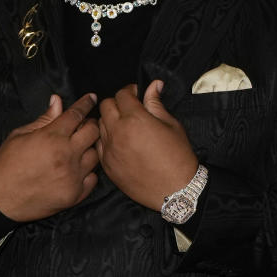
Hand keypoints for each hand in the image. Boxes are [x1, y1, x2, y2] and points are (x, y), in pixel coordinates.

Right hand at [0, 93, 99, 221]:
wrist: (0, 199)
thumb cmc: (6, 165)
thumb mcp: (20, 135)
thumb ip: (43, 119)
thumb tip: (57, 101)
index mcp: (52, 137)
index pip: (77, 114)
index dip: (86, 103)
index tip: (91, 98)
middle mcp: (66, 155)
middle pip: (93, 131)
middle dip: (90, 125)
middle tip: (83, 126)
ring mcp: (73, 176)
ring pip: (95, 155)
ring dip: (88, 149)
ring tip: (77, 150)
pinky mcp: (75, 194)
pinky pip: (93, 178)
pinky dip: (87, 172)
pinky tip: (76, 170)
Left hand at [97, 80, 197, 210]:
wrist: (175, 190)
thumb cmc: (178, 157)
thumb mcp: (171, 124)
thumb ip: (156, 103)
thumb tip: (153, 85)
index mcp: (135, 119)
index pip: (122, 94)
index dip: (130, 91)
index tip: (137, 94)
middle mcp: (118, 132)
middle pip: (105, 106)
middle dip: (117, 103)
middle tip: (130, 108)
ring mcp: (110, 149)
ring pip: (100, 124)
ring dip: (109, 120)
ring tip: (124, 126)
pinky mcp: (107, 165)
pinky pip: (99, 144)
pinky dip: (106, 139)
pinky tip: (119, 142)